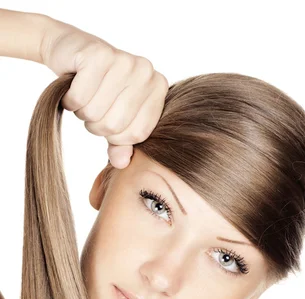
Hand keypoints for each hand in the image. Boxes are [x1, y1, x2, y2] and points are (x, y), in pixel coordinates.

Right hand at [40, 18, 167, 167]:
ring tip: (84, 96)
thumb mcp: (114, 117)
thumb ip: (122, 143)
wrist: (71, 52)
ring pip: (95, 112)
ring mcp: (123, 60)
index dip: (117, 138)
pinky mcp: (98, 54)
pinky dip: (70, 99)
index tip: (108, 122)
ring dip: (82, 111)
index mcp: (157, 88)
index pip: (137, 134)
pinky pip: (80, 97)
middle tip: (92, 107)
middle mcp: (145, 71)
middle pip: (115, 125)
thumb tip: (122, 164)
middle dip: (96, 124)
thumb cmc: (98, 89)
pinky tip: (73, 86)